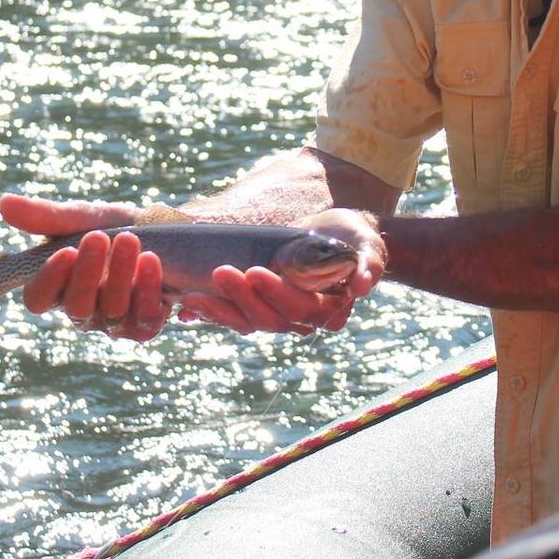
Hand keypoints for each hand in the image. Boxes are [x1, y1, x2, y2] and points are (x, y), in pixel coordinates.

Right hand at [0, 194, 171, 341]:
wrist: (163, 231)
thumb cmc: (112, 226)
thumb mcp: (81, 217)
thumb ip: (45, 216)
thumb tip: (3, 203)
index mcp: (57, 287)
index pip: (38, 299)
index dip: (48, 280)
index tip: (65, 250)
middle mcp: (82, 310)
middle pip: (76, 306)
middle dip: (88, 272)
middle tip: (99, 237)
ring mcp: (112, 322)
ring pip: (112, 312)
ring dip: (120, 275)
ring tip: (130, 240)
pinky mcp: (144, 326)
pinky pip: (144, 320)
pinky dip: (147, 289)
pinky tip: (150, 261)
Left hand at [176, 209, 384, 335]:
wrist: (339, 235)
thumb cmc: (355, 239)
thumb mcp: (368, 246)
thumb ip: (369, 264)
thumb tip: (362, 285)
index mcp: (329, 311)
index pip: (300, 310)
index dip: (276, 294)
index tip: (254, 271)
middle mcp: (303, 320)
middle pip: (269, 319)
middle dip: (242, 297)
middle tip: (220, 271)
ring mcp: (279, 315)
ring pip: (247, 323)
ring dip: (220, 310)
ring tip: (193, 295)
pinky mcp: (259, 306)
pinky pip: (234, 317)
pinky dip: (212, 312)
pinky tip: (189, 303)